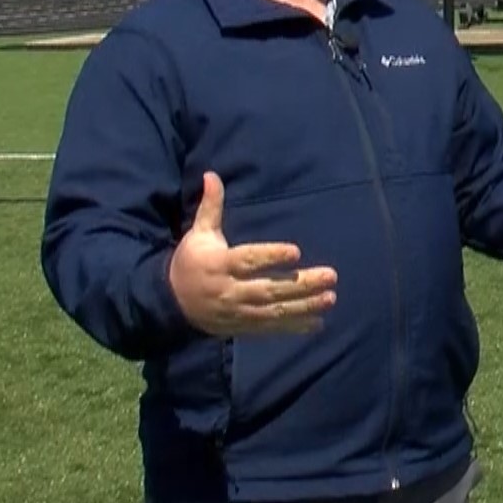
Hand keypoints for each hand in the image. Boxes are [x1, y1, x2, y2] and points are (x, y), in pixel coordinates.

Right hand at [168, 172, 338, 335]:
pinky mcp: (242, 326)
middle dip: (300, 284)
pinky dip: (294, 327)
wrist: (172, 302)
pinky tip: (318, 323)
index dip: (271, 256)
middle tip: (331, 275)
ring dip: (304, 306)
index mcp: (219, 264)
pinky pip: (270, 328)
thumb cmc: (192, 261)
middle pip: (268, 288)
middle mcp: (229, 290)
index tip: (296, 252)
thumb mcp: (198, 233)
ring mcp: (237, 311)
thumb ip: (210, 206)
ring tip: (330, 297)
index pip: (248, 260)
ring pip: (273, 311)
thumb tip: (211, 175)